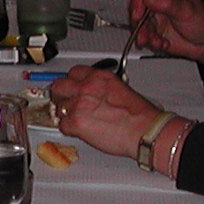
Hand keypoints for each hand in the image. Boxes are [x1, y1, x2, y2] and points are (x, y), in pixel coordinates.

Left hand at [48, 66, 164, 159]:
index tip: (71, 87)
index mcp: (99, 77)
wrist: (145, 130)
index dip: (71, 82)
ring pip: (58, 108)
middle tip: (65, 103)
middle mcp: (87, 87)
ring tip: (78, 120)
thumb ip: (102, 88)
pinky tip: (80, 131)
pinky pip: (62, 126)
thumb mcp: (121, 89)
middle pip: (59, 86)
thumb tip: (93, 94)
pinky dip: (69, 130)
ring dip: (65, 115)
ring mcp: (79, 104)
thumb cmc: (140, 115)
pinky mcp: (76, 122)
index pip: (74, 72)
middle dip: (60, 95)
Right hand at [132, 0, 203, 84]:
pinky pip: (146, 37)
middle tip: (142, 32)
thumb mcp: (187, 10)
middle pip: (139, 8)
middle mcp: (161, 2)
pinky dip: (152, 42)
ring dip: (145, 35)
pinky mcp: (157, 31)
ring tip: (155, 41)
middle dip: (138, 22)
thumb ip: (168, 3)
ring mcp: (158, 17)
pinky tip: (163, 44)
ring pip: (140, 24)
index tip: (137, 12)